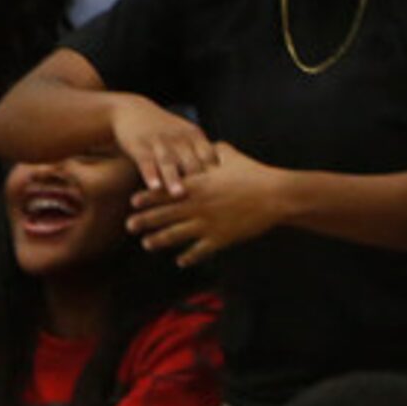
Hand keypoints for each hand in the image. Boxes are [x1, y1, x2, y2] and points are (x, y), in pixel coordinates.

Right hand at [110, 95, 214, 197]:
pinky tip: (154, 187)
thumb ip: (202, 151)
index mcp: (194, 136)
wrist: (131, 110)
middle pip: (192, 161)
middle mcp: (179, 138)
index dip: (218, 174)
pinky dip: (151, 175)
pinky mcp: (139, 145)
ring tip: (179, 194)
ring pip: (169, 163)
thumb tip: (223, 172)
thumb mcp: (186, 134)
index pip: (210, 156)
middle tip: (208, 199)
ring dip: (174, 179)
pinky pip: (146, 162)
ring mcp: (159, 142)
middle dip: (199, 180)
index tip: (225, 192)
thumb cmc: (164, 128)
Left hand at [127, 141, 287, 264]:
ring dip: (158, 240)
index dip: (147, 198)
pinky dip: (189, 257)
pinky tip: (181, 261)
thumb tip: (210, 144)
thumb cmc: (255, 173)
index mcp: (198, 185)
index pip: (164, 192)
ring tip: (147, 244)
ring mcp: (207, 224)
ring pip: (175, 235)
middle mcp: (197, 206)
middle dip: (143, 221)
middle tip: (129, 226)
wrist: (277, 195)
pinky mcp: (221, 238)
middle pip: (162, 215)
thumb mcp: (233, 156)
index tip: (133, 203)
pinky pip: (199, 251)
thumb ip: (216, 150)